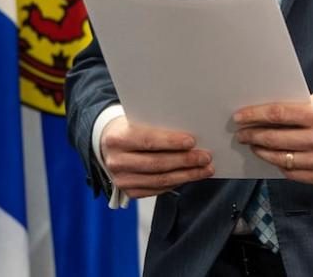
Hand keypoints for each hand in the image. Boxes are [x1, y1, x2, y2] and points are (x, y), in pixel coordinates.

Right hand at [100, 116, 214, 197]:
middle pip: (156, 163)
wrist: (107, 144)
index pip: (148, 141)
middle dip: (185, 161)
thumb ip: (157, 126)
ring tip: (205, 168)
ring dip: (187, 175)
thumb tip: (189, 135)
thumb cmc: (129, 128)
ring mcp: (122, 180)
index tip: (192, 141)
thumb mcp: (137, 120)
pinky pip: (158, 189)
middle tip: (205, 156)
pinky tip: (191, 176)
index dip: (171, 142)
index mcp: (117, 139)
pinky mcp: (129, 192)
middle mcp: (116, 162)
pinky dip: (177, 182)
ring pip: (160, 179)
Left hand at [234, 92, 312, 185]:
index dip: (254, 115)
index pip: (278, 114)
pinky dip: (280, 166)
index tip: (240, 117)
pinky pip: (293, 173)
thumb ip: (300, 106)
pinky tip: (273, 159)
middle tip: (241, 133)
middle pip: (275, 137)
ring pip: (280, 158)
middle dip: (253, 135)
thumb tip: (268, 110)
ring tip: (254, 146)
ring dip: (262, 152)